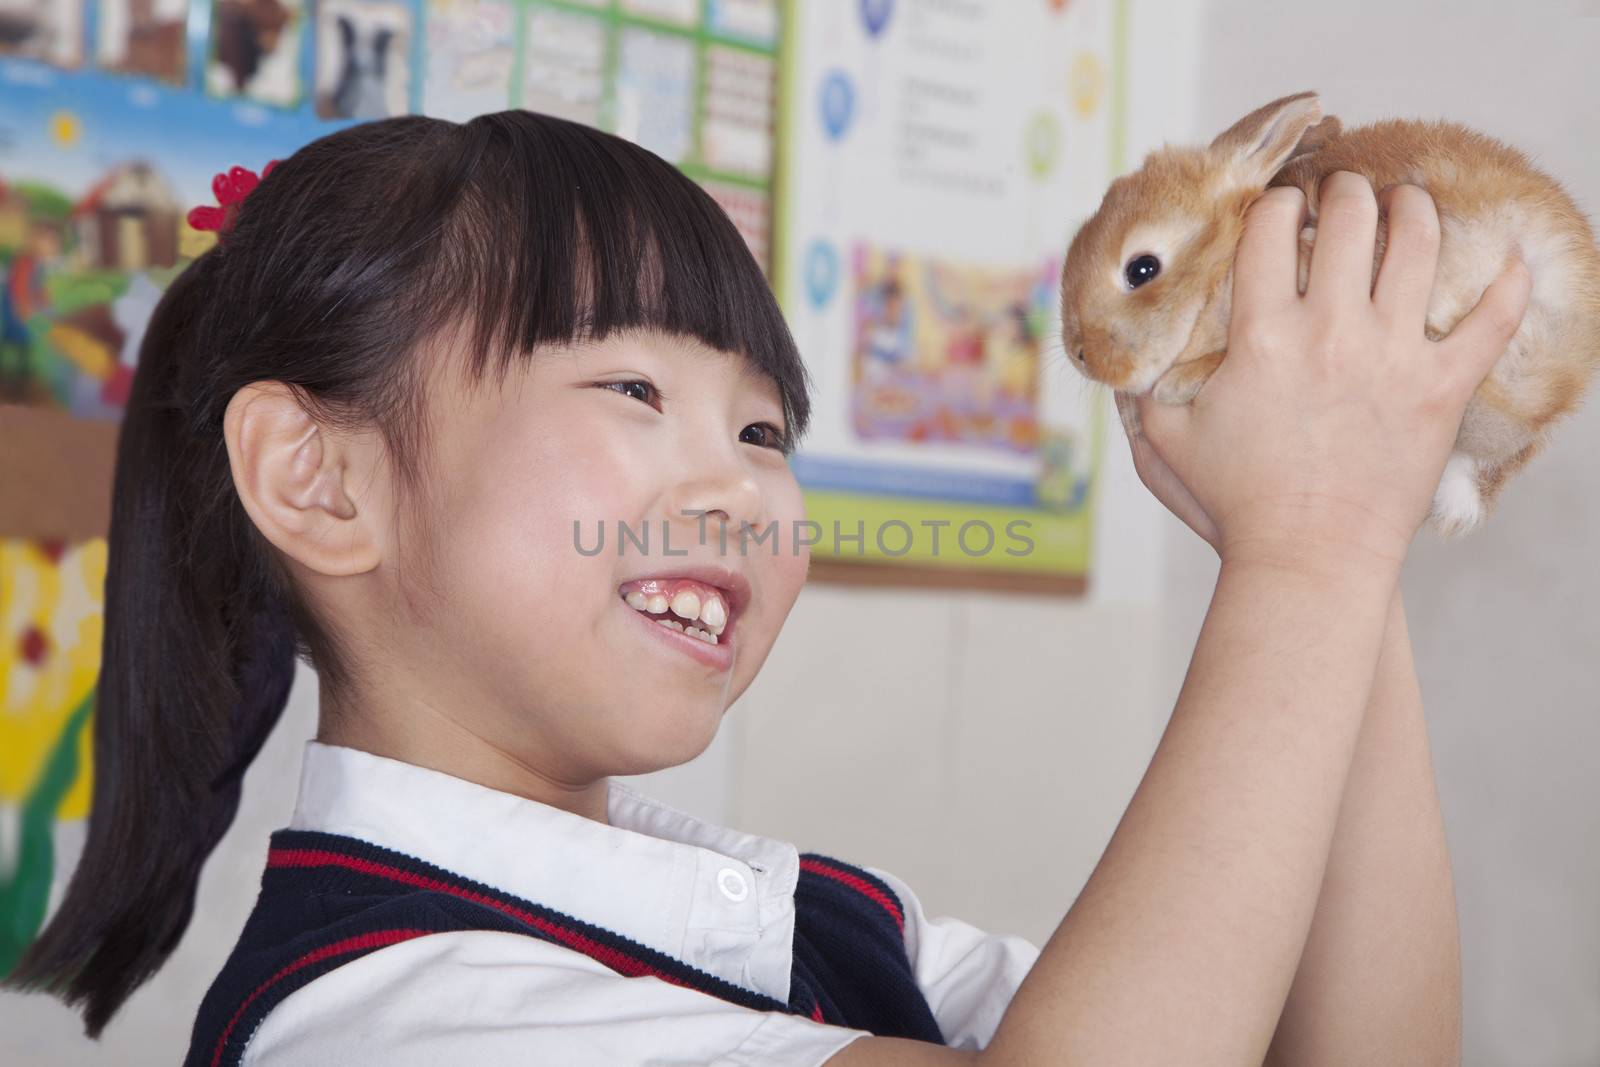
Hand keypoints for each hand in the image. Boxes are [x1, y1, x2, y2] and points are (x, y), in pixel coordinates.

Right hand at [1126, 172, 1531, 574]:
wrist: (1308, 562)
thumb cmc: (1235, 507)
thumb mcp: (1167, 445)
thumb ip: (1141, 394)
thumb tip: (1119, 361)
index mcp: (1263, 335)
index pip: (1270, 228)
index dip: (1273, 203)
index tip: (1278, 207)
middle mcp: (1331, 329)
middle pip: (1351, 216)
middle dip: (1347, 191)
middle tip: (1345, 195)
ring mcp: (1394, 355)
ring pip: (1420, 243)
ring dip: (1414, 209)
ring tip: (1408, 205)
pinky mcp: (1442, 387)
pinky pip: (1493, 318)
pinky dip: (1510, 282)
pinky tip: (1512, 256)